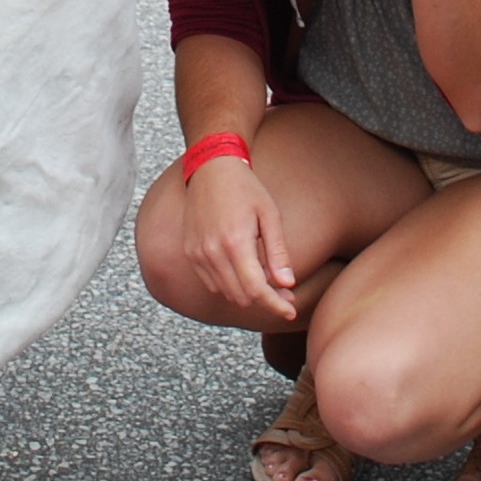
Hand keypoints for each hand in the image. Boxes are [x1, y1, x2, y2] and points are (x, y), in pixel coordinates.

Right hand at [182, 155, 296, 323]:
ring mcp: (197, 253)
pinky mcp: (190, 252)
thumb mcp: (270, 215)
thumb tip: (288, 284)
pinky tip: (242, 270)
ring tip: (265, 279)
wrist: (211, 168)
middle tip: (285, 293)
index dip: (275, 305)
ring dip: (247, 293)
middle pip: (241, 296)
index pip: (255, 289)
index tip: (290, 311)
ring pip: (226, 293)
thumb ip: (278, 253)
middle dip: (265, 300)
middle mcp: (212, 251)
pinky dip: (229, 284)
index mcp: (235, 241)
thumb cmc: (245, 188)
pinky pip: (211, 283)